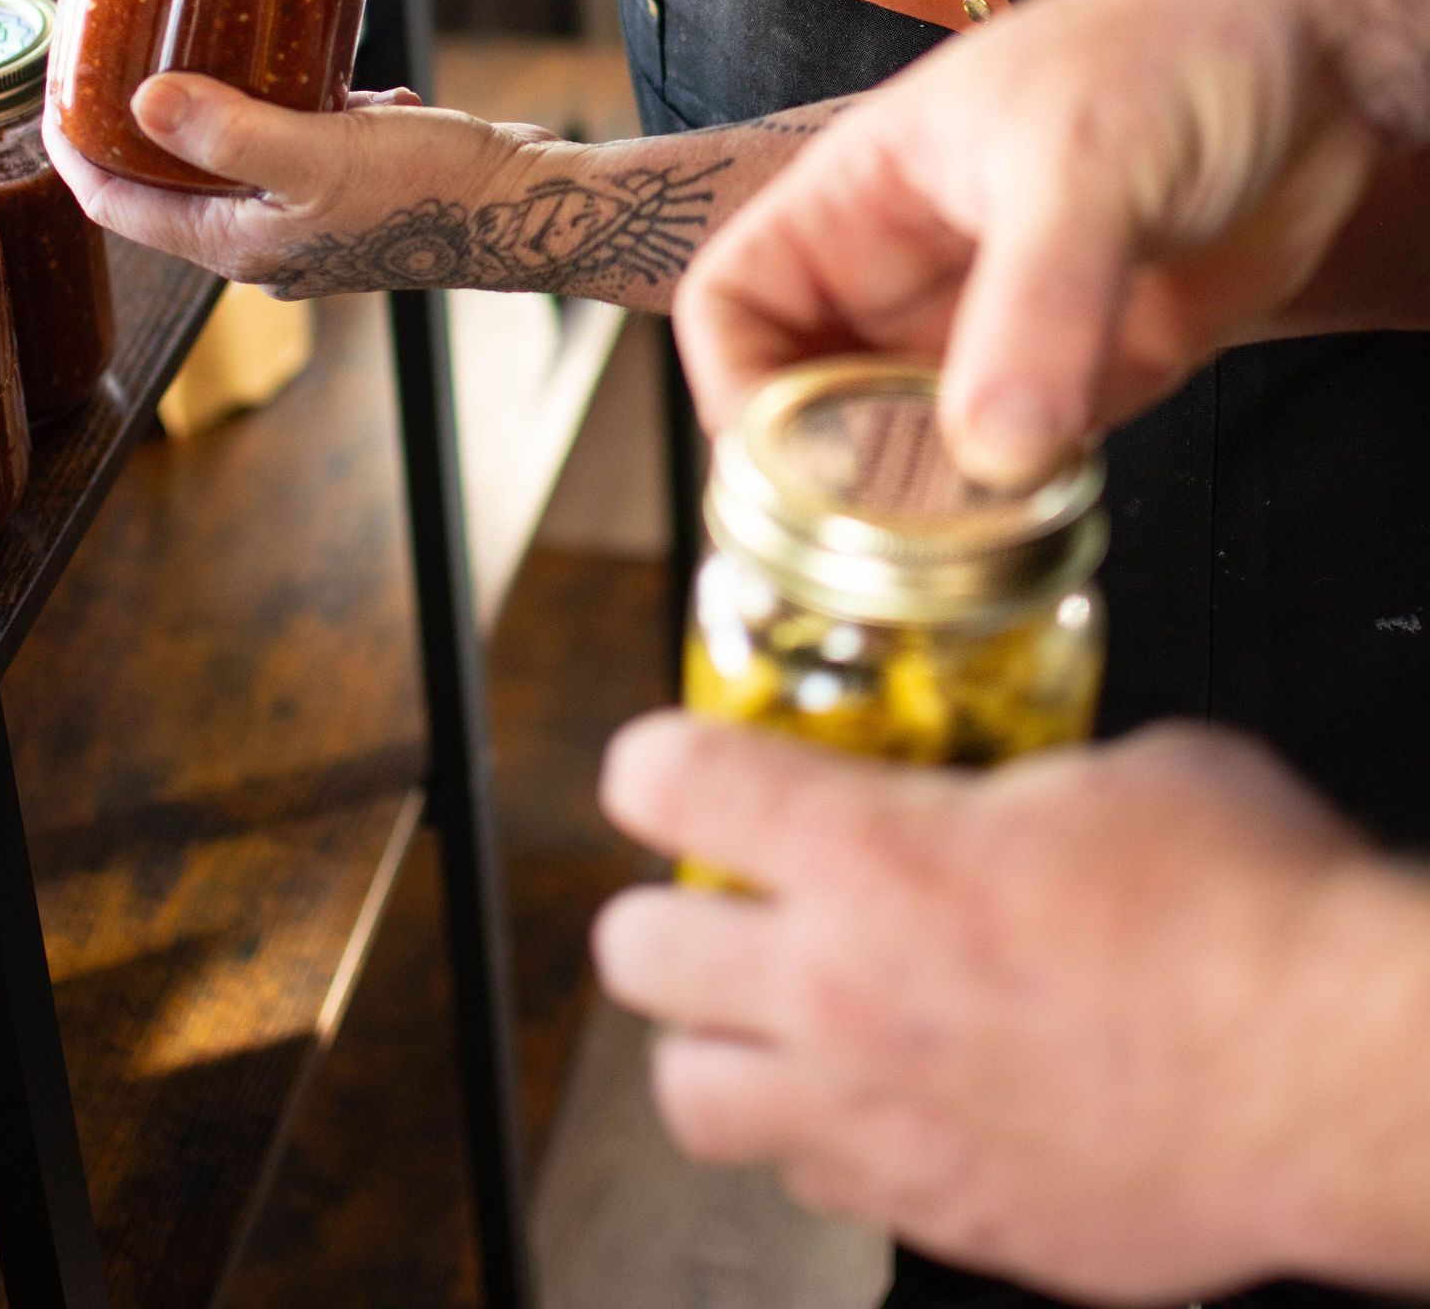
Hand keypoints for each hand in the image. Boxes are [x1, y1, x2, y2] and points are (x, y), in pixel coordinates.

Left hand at [42, 72, 548, 294]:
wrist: (529, 209)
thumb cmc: (435, 191)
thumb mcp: (322, 151)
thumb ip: (229, 131)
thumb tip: (142, 100)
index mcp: (240, 245)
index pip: (118, 204)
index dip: (75, 148)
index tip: (55, 85)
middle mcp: (266, 245)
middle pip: (173, 181)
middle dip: (152, 118)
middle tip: (135, 43)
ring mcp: (311, 227)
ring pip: (241, 159)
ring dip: (238, 105)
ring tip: (244, 45)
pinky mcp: (353, 201)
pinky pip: (303, 150)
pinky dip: (310, 111)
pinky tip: (351, 83)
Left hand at [595, 713, 1378, 1302]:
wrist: (1338, 1080)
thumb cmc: (1252, 917)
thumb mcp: (1121, 769)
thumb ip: (1016, 778)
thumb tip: (1009, 781)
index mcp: (877, 856)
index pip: (673, 782)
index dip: (656, 760)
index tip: (666, 763)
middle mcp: (848, 994)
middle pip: (640, 951)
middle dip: (662, 909)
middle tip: (715, 894)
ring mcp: (882, 1121)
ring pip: (689, 1097)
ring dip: (712, 1041)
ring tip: (763, 1013)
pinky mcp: (941, 1217)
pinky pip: (812, 1183)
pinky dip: (817, 1135)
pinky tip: (875, 1096)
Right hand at [675, 0, 1393, 485]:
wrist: (1325, 45)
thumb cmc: (1178, 37)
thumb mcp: (1082, 161)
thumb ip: (1035, 302)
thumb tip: (994, 445)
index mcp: (866, 196)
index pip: (736, 304)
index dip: (735, 390)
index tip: (781, 467)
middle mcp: (918, 270)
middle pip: (817, 401)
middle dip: (834, 479)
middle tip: (882, 545)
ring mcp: (1003, 326)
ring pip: (920, 449)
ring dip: (935, 510)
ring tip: (972, 544)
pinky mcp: (1091, 369)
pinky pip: (1026, 465)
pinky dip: (1028, 509)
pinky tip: (1051, 519)